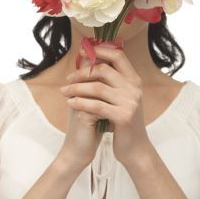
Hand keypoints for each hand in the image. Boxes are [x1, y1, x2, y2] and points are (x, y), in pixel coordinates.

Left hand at [58, 45, 153, 166]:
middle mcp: (134, 88)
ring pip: (97, 87)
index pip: (118, 56)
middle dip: (81, 73)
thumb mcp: (121, 99)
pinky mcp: (123, 116)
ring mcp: (130, 102)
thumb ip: (110, 82)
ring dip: (77, 88)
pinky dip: (80, 103)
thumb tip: (89, 61)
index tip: (82, 51)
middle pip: (104, 70)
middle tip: (67, 79)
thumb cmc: (122, 122)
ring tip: (65, 92)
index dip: (100, 50)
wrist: (135, 148)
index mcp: (134, 81)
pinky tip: (70, 103)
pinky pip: (96, 105)